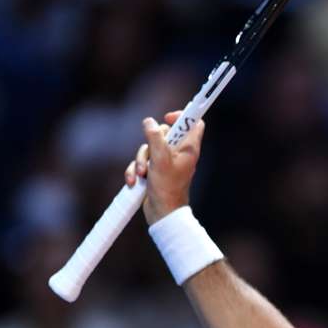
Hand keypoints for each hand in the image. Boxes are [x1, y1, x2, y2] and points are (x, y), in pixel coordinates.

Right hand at [124, 110, 205, 224]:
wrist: (162, 212)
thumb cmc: (167, 188)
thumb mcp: (160, 159)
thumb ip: (155, 138)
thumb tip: (149, 122)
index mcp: (188, 148)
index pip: (193, 123)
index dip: (182, 116)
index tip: (168, 118)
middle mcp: (179, 152)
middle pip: (163, 133)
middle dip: (150, 144)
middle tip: (151, 159)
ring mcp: (166, 161)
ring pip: (149, 148)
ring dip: (140, 161)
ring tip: (142, 175)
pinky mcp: (155, 169)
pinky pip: (142, 161)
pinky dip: (136, 170)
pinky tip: (135, 181)